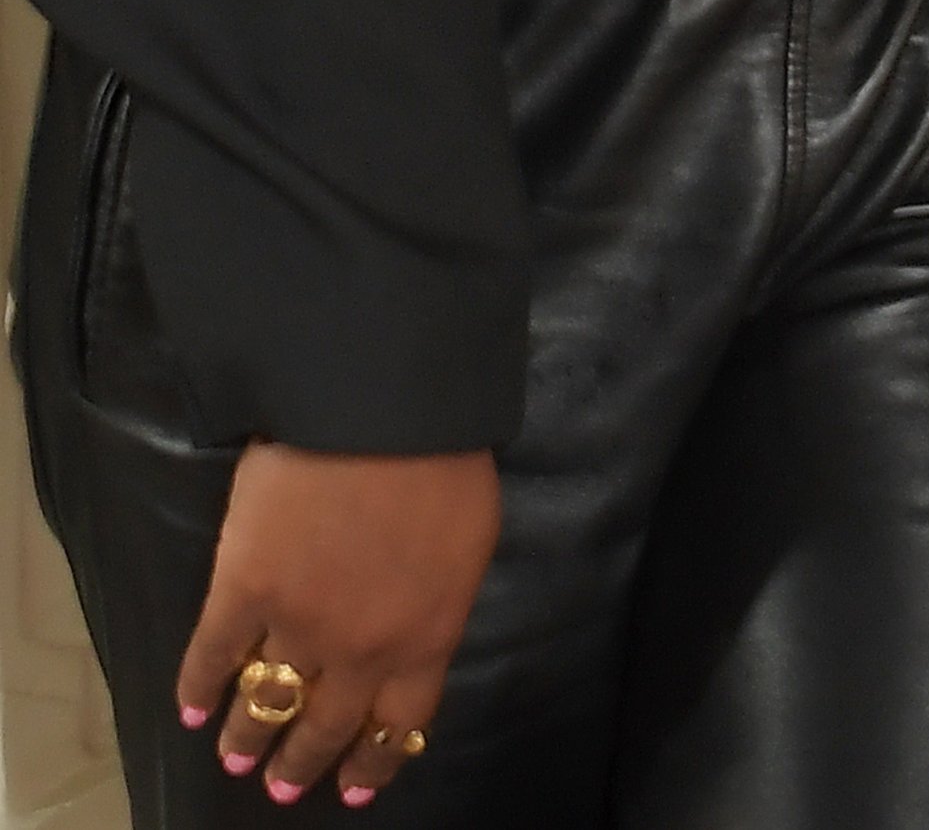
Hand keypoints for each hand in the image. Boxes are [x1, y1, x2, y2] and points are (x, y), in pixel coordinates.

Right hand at [177, 441, 497, 802]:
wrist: (384, 407)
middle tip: (278, 787)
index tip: (352, 789)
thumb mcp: (469, 541)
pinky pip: (213, 654)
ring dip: (246, 735)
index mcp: (425, 637)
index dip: (372, 762)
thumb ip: (441, 595)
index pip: (398, 726)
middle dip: (299, 764)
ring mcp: (298, 624)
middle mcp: (360, 651)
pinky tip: (190, 707)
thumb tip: (419, 622)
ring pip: (266, 700)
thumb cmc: (445, 457)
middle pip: (325, 727)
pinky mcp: (243, 591)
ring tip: (234, 755)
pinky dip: (197, 686)